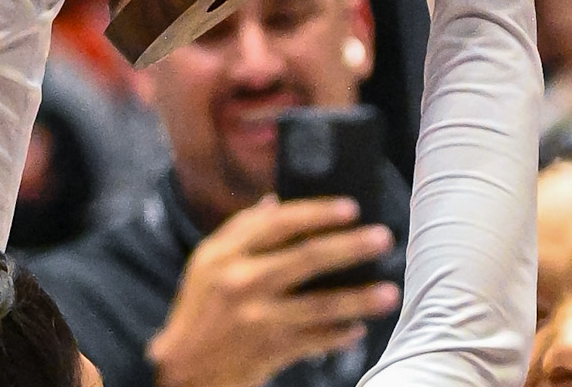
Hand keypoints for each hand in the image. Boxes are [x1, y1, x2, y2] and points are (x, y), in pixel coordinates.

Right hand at [146, 197, 399, 386]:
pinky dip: (338, 337)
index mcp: (225, 254)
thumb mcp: (205, 264)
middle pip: (308, 258)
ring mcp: (257, 319)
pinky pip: (314, 342)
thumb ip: (239, 231)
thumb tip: (274, 201)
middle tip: (383, 238)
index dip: (318, 213)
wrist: (182, 371)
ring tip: (389, 293)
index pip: (278, 223)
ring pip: (320, 306)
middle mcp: (241, 282)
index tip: (351, 208)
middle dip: (351, 247)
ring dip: (359, 299)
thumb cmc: (198, 312)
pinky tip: (357, 330)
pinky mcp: (269, 351)